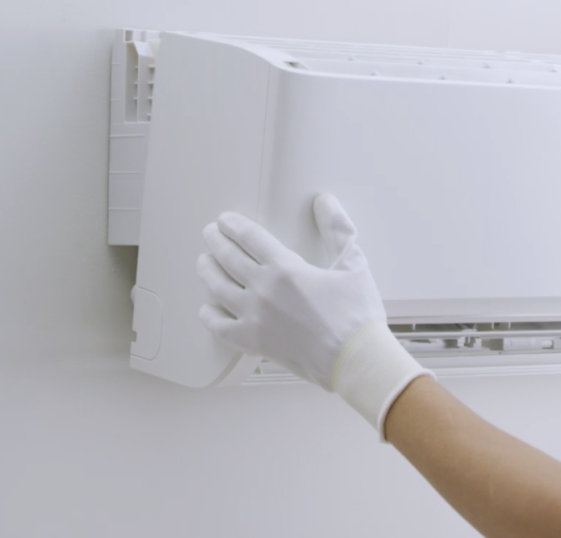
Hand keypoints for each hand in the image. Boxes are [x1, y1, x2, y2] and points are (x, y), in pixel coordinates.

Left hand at [196, 194, 431, 436]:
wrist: (354, 359)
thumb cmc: (356, 315)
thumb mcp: (353, 264)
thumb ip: (337, 228)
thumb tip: (325, 202)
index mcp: (285, 269)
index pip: (249, 237)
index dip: (234, 225)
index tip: (225, 220)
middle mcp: (263, 291)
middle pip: (227, 258)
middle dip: (215, 242)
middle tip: (210, 234)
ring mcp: (254, 318)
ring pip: (217, 288)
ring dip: (207, 271)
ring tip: (203, 262)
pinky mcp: (253, 342)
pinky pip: (220, 327)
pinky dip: (209, 315)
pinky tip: (207, 308)